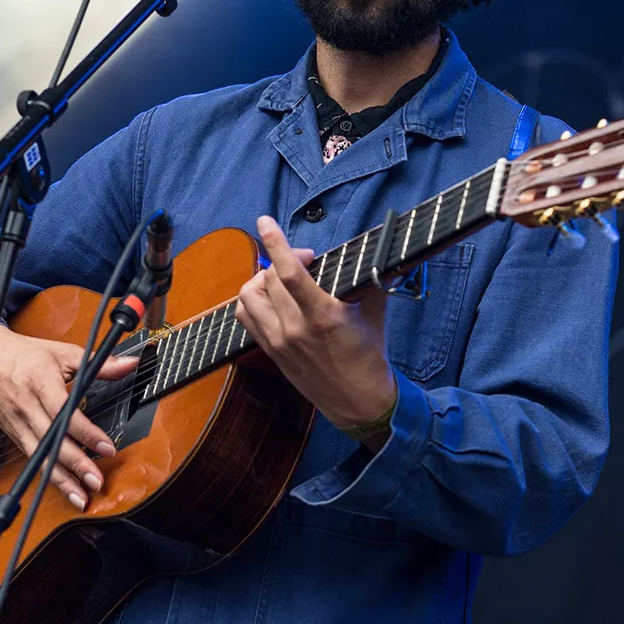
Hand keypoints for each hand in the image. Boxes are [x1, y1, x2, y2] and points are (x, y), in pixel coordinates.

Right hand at [0, 326, 137, 510]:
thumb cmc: (23, 355)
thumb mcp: (62, 352)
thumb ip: (98, 363)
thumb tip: (128, 364)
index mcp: (40, 383)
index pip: (63, 412)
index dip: (86, 432)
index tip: (106, 447)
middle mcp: (27, 407)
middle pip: (51, 441)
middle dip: (75, 465)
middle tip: (96, 481)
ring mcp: (19, 424)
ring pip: (40, 457)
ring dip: (62, 480)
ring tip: (82, 497)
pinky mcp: (15, 436)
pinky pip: (33, 460)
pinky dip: (50, 477)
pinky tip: (66, 488)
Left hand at [235, 215, 396, 445]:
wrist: (358, 402)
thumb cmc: (370, 356)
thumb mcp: (374, 313)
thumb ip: (369, 280)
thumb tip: (378, 252)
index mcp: (324, 316)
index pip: (289, 272)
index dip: (275, 242)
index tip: (265, 222)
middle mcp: (296, 328)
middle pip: (269, 279)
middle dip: (283, 258)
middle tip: (305, 260)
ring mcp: (280, 342)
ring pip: (249, 297)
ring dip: (261, 279)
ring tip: (280, 278)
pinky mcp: (272, 352)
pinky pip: (246, 317)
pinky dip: (252, 300)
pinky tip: (269, 298)